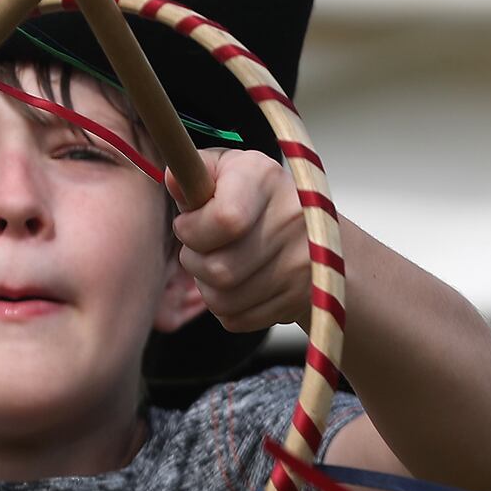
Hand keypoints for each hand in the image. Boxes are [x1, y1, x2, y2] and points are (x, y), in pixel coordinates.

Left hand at [166, 149, 309, 331]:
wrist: (315, 232)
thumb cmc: (251, 197)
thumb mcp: (225, 171)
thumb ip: (195, 173)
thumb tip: (174, 180)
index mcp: (266, 178)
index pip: (225, 220)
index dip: (193, 231)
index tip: (186, 225)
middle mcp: (293, 218)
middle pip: (219, 269)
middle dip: (194, 262)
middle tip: (199, 249)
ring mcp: (303, 263)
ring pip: (224, 300)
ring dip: (207, 287)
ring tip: (217, 264)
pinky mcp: (301, 298)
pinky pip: (238, 319)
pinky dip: (226, 307)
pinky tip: (236, 284)